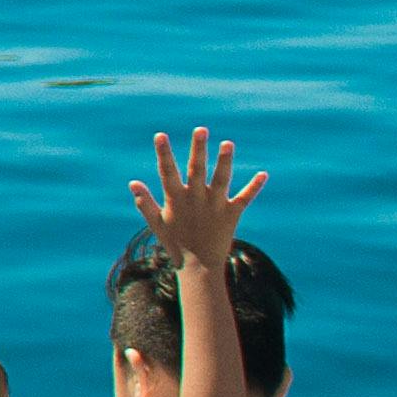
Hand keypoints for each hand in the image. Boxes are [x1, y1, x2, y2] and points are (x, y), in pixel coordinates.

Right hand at [130, 124, 262, 273]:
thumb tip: (133, 183)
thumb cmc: (176, 243)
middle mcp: (196, 199)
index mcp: (176, 199)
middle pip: (197, 170)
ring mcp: (215, 206)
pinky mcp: (232, 214)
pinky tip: (263, 174)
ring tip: (228, 144)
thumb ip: (145, 203)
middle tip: (201, 129)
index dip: (164, 153)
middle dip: (199, 149)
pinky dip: (254, 187)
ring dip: (225, 161)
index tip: (160, 135)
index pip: (167, 172)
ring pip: (221, 180)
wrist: (200, 267)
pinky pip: (245, 199)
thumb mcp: (157, 223)